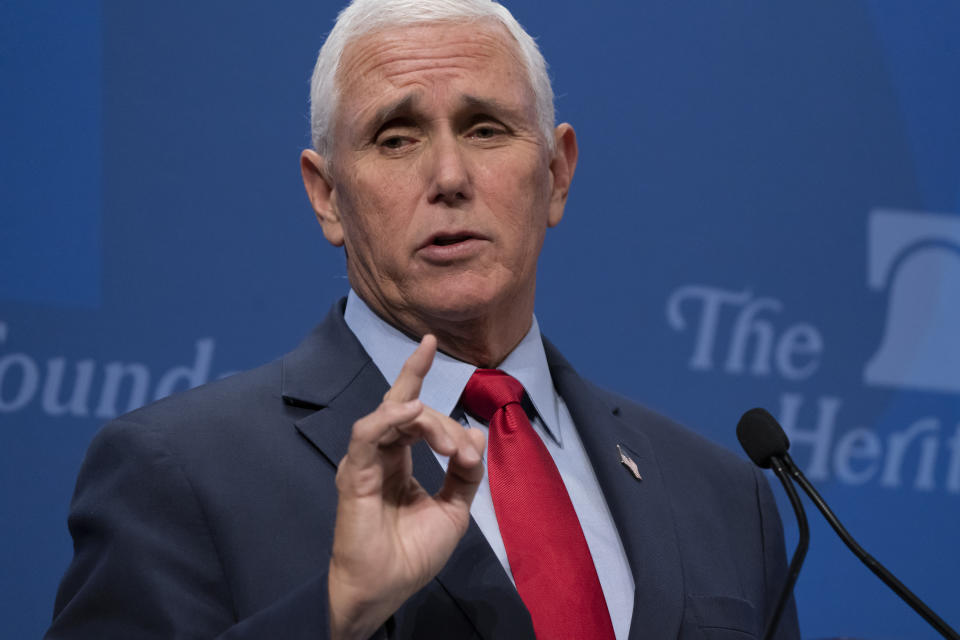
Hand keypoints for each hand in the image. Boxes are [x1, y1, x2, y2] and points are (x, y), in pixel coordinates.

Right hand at [327, 335, 486, 639]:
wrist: (385, 589)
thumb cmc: (411, 555)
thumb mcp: (453, 509)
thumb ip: (465, 473)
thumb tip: (476, 435)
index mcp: (397, 460)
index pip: (407, 407)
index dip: (416, 372)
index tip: (431, 342)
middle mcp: (379, 454)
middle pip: (404, 406)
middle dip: (439, 418)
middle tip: (461, 452)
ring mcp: (364, 461)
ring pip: (393, 415)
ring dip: (427, 422)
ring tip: (450, 448)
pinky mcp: (353, 473)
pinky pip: (368, 434)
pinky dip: (389, 418)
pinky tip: (412, 412)